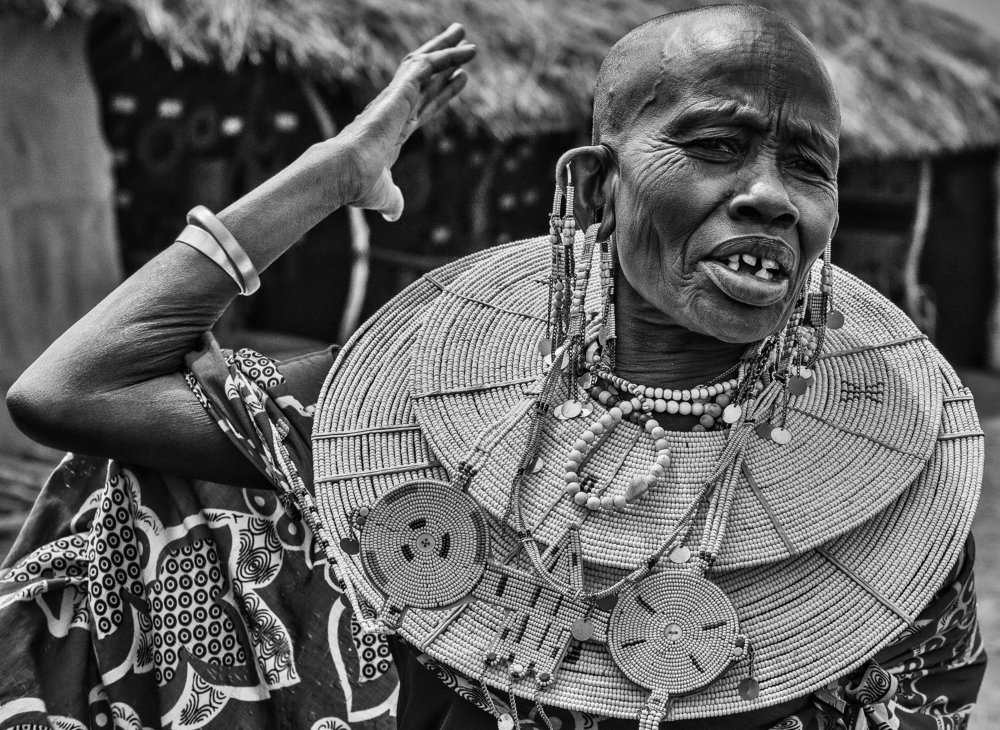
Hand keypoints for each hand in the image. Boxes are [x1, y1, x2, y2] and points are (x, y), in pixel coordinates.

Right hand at [334, 24, 475, 220]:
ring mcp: (397, 98)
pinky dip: (447, 56)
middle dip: (445, 61)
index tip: (460, 80)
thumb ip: (393, 201)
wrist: (345, 173)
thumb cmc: (359, 185)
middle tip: (463, 44)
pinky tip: (465, 51)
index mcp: (394, 129)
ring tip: (466, 37)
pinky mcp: (400, 91)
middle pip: (426, 79)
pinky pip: (427, 67)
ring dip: (447, 50)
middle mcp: (396, 109)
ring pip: (425, 65)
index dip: (443, 93)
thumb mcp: (385, 196)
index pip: (424, 106)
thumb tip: (394, 215)